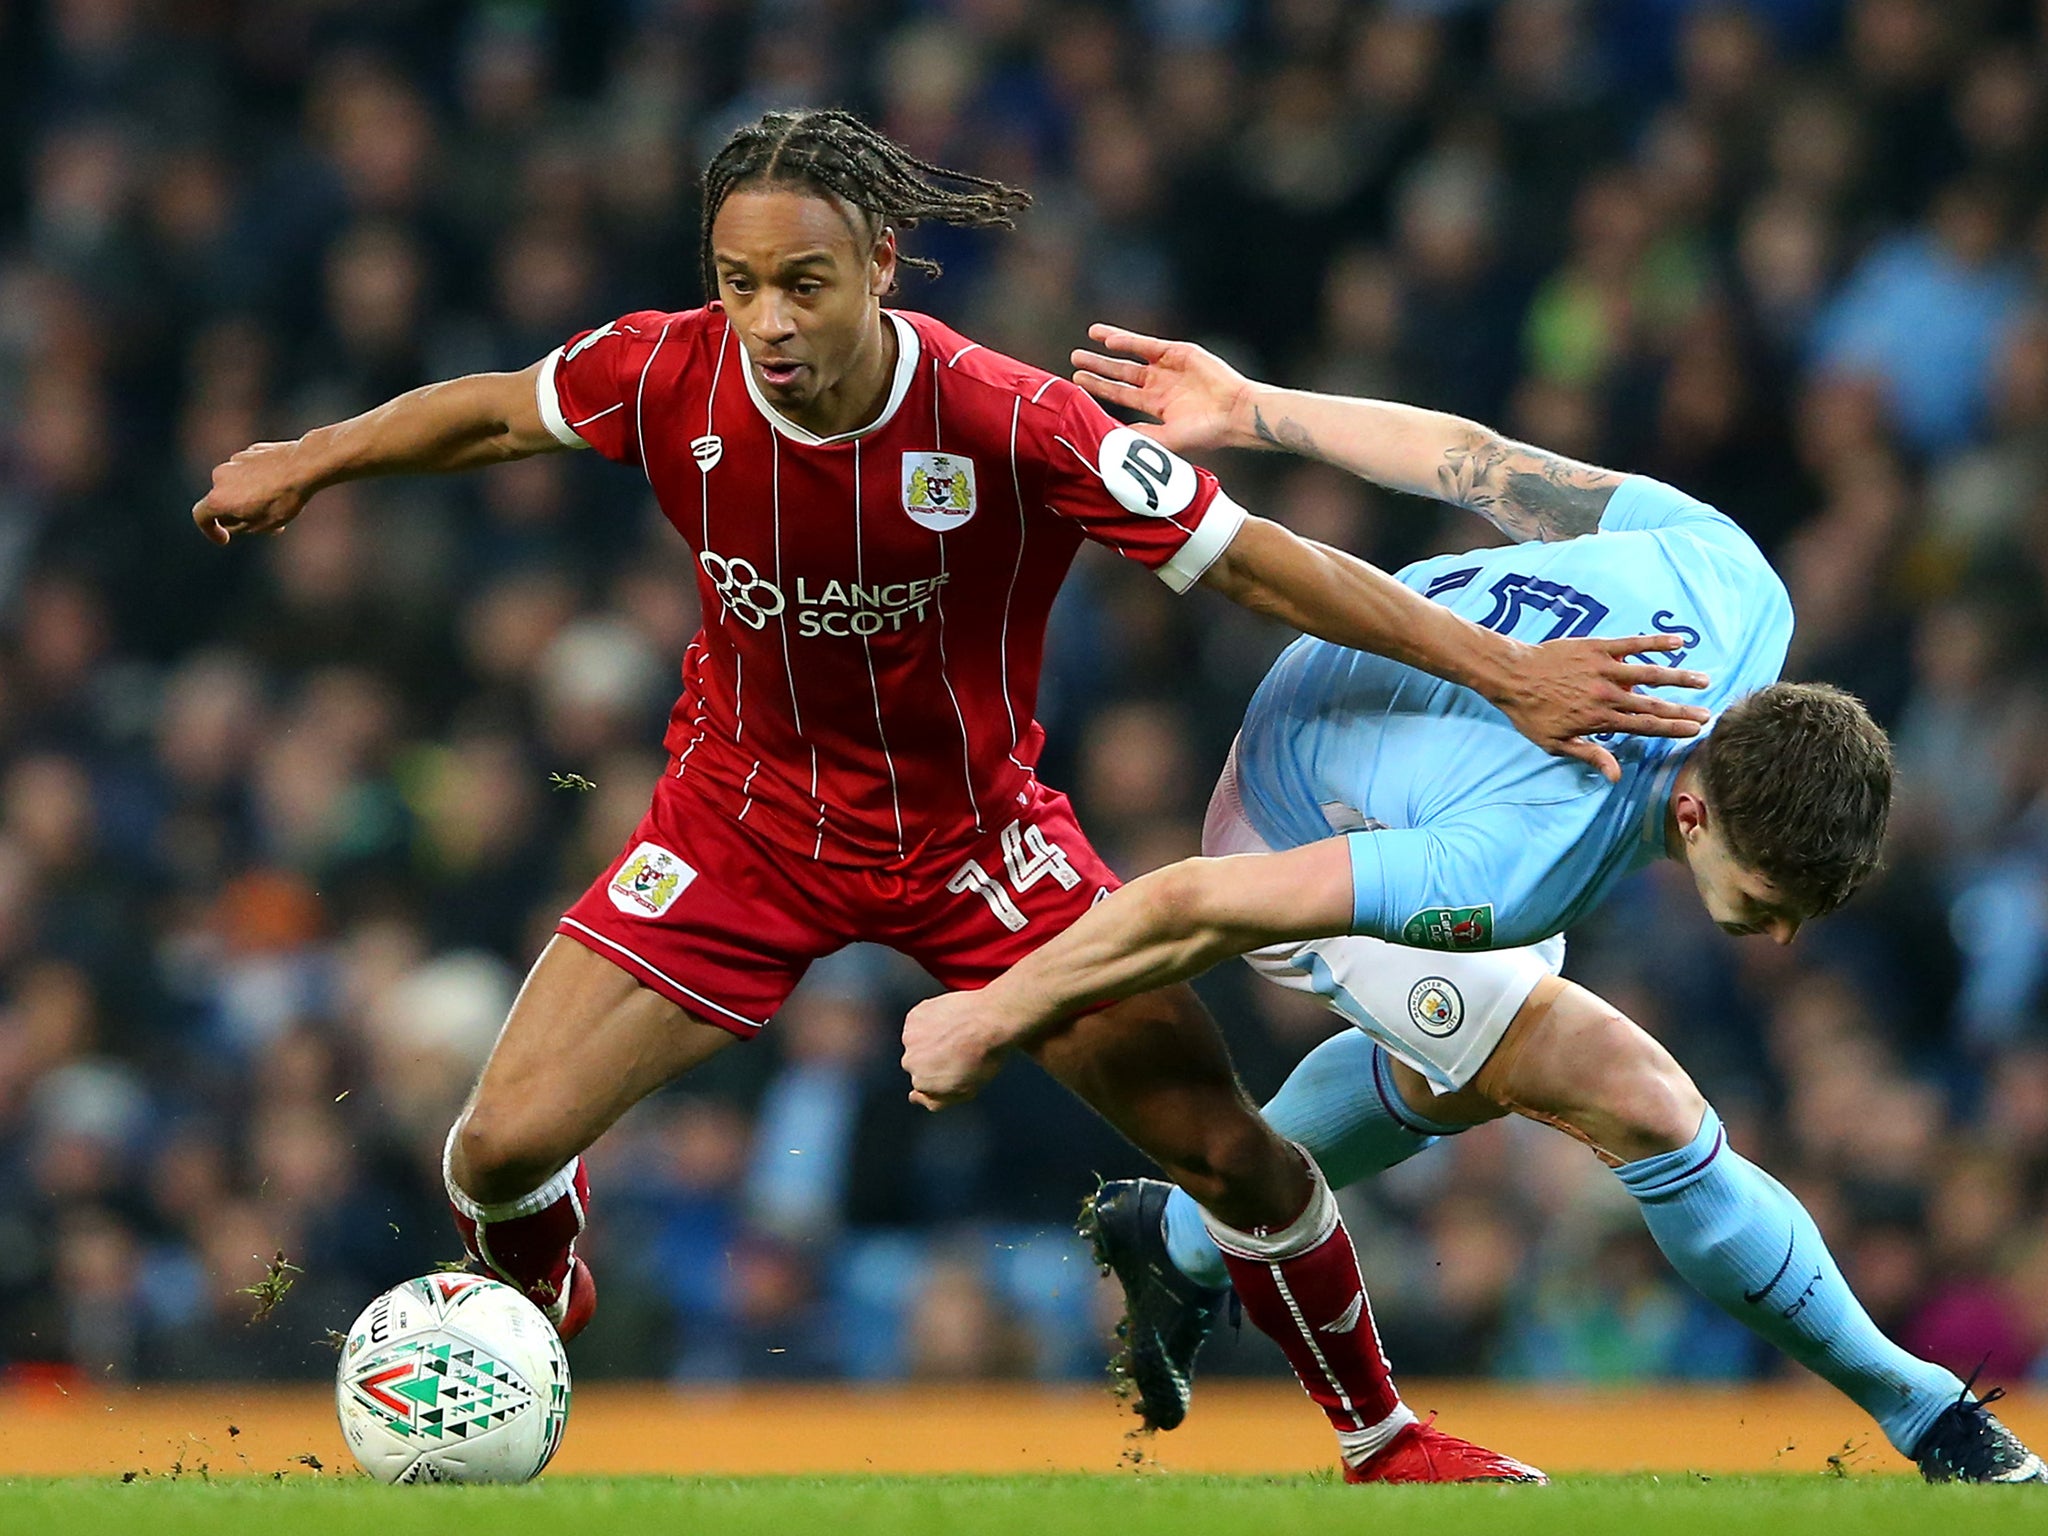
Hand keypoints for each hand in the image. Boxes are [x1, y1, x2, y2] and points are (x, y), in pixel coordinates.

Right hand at [192, 440, 316, 544]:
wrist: (304, 466)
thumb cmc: (283, 500)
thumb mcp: (261, 525)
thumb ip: (238, 526)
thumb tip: (230, 521)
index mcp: (218, 498)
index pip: (201, 517)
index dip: (210, 531)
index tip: (224, 539)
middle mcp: (219, 477)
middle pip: (223, 500)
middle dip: (239, 513)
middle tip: (264, 523)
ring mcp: (234, 461)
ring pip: (237, 485)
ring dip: (250, 497)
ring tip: (278, 504)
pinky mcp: (249, 451)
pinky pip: (249, 471)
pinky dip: (259, 481)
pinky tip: (281, 485)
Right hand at [901, 990, 1015, 1110]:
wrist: (989, 1018)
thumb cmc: (985, 1056)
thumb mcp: (967, 1090)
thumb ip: (937, 1100)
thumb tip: (914, 1097)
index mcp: (922, 1084)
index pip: (923, 1084)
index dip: (942, 1074)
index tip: (959, 1063)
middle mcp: (910, 1063)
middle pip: (917, 1062)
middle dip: (933, 1057)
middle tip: (959, 1047)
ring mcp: (910, 1039)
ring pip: (917, 1041)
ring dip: (930, 1038)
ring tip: (956, 1031)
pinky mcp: (914, 1017)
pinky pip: (918, 1022)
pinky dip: (930, 1020)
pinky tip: (950, 1017)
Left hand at [1070, 324, 1256, 455]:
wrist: (1235, 414)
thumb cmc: (1206, 433)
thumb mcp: (1166, 439)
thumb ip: (1138, 436)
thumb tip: (1107, 437)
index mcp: (1156, 406)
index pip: (1120, 395)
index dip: (1099, 388)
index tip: (1077, 381)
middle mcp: (1160, 385)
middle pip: (1122, 374)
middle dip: (1099, 367)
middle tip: (1075, 358)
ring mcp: (1170, 368)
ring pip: (1133, 355)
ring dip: (1110, 347)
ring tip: (1088, 338)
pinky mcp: (1180, 352)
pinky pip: (1148, 345)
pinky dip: (1128, 341)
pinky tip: (1108, 339)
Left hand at [1489, 633, 1710, 781]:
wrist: (1511, 675)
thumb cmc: (1530, 713)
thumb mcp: (1555, 743)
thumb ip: (1589, 755)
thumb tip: (1615, 776)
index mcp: (1600, 719)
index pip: (1645, 726)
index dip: (1672, 729)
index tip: (1695, 731)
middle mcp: (1607, 695)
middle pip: (1654, 704)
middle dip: (1683, 710)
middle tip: (1709, 714)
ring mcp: (1604, 669)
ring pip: (1650, 673)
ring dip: (1679, 677)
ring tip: (1704, 680)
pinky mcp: (1598, 647)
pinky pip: (1632, 643)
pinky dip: (1656, 642)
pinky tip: (1679, 642)